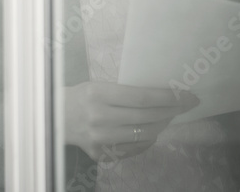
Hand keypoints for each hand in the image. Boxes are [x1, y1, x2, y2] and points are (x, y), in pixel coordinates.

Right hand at [64, 81, 199, 160]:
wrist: (53, 119)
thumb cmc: (79, 97)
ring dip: (163, 125)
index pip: (142, 97)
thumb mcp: (97, 86)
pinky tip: (151, 131)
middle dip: (172, 110)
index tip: (186, 95)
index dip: (168, 97)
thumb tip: (161, 96)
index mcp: (97, 94)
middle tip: (186, 104)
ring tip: (169, 116)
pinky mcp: (101, 154)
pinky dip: (148, 140)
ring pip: (145, 135)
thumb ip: (124, 93)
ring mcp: (101, 139)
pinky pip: (134, 149)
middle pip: (147, 117)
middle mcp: (99, 118)